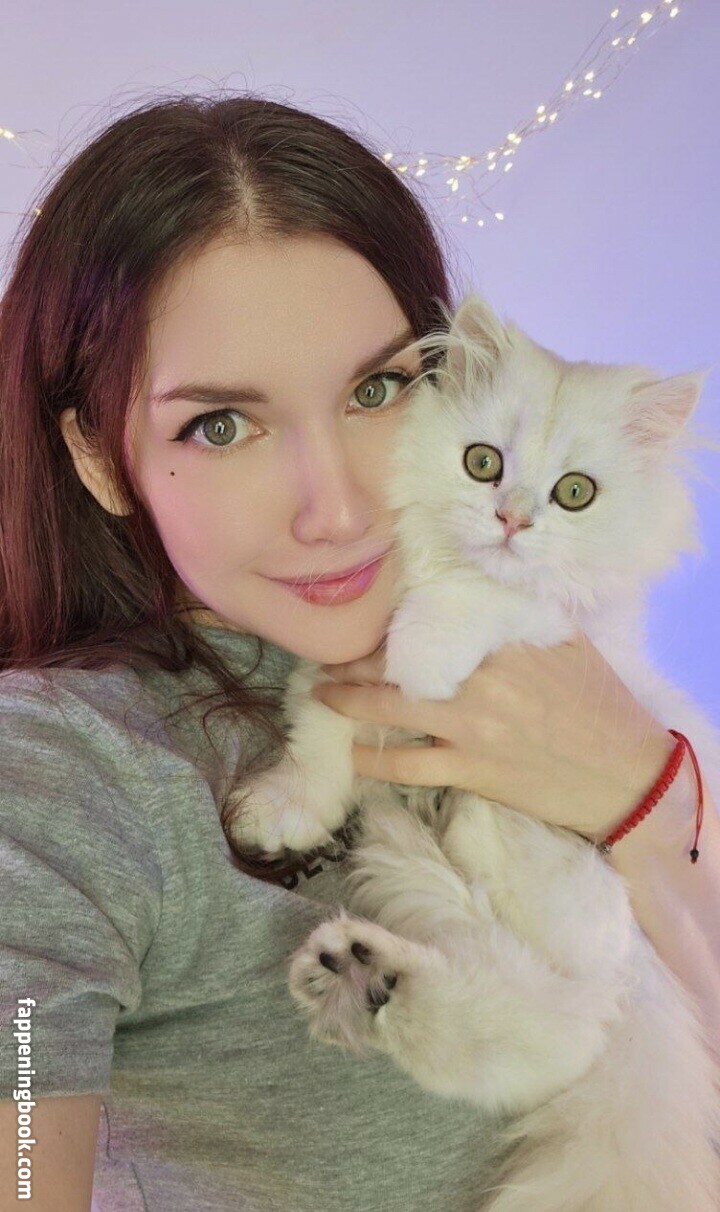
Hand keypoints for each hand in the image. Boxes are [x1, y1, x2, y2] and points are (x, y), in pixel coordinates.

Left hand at [310, 631, 675, 841]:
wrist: (627, 776)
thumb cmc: (601, 706)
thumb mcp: (568, 642)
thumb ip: (522, 616)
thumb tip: (484, 591)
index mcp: (503, 642)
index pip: (432, 622)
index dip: (391, 622)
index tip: (364, 617)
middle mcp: (480, 680)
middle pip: (399, 662)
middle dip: (355, 659)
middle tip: (325, 655)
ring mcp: (471, 728)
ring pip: (391, 708)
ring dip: (348, 700)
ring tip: (320, 694)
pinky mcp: (470, 770)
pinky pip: (406, 764)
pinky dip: (373, 759)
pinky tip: (350, 754)